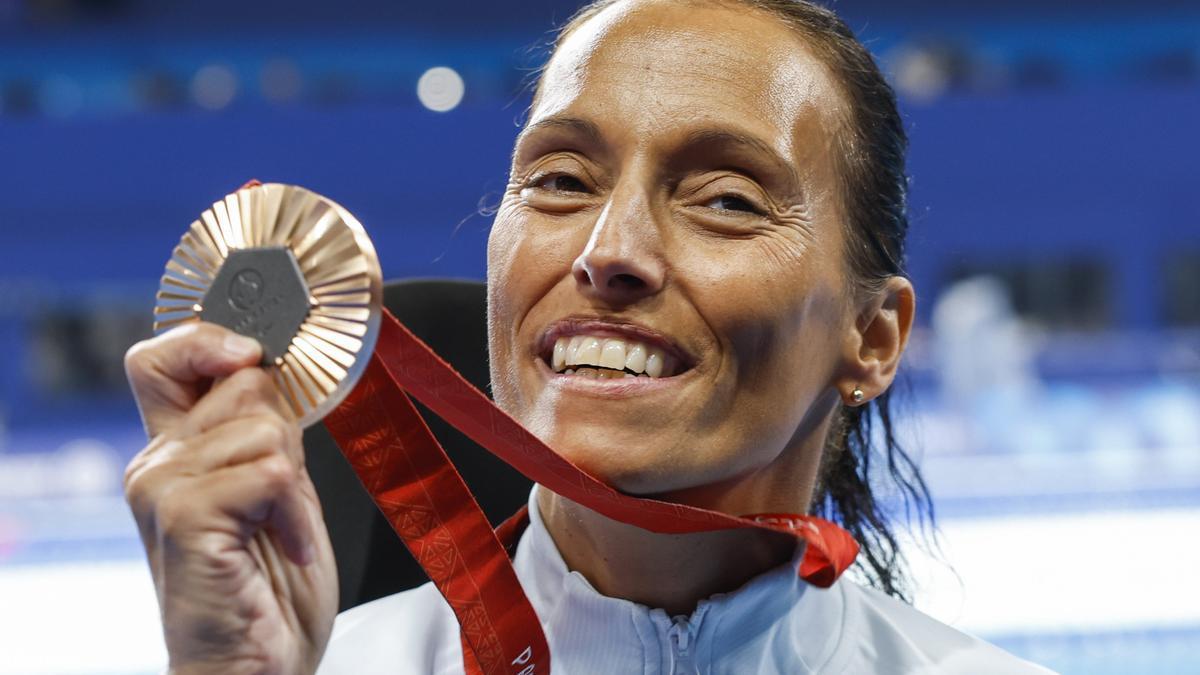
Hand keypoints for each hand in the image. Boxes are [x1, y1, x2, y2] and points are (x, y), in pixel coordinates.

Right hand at [124, 322, 337, 674]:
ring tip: (284, 532)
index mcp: (175, 452)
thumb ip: (266, 434)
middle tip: (282, 497)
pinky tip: (287, 546)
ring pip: (265, 426)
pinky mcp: (183, 515)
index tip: (256, 354)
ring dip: (298, 486)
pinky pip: (272, 471)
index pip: (163, 357)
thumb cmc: (272, 589)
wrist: (258, 666)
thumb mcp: (278, 493)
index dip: (209, 338)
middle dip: (287, 431)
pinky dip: (297, 512)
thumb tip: (274, 370)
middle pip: (242, 380)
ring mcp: (162, 488)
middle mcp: (156, 462)